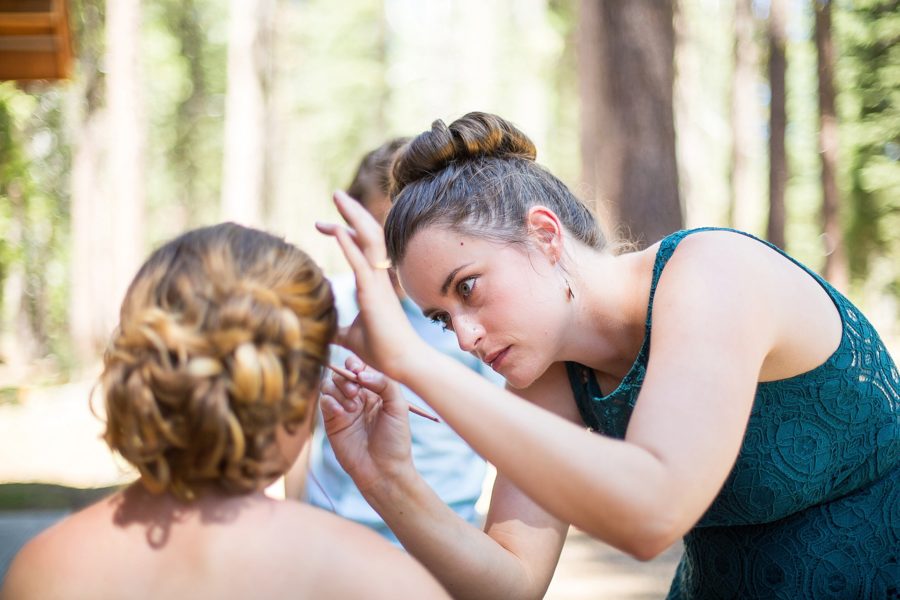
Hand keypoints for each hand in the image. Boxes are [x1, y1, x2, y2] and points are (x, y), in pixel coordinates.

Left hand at [316, 191, 425, 377]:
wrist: (402, 363)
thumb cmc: (380, 349)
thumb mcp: (349, 335)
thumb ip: (336, 327)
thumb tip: (319, 328)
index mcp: (373, 282)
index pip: (361, 246)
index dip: (344, 231)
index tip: (324, 224)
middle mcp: (378, 277)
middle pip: (367, 234)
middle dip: (350, 213)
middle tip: (335, 195)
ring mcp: (378, 283)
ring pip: (369, 240)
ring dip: (352, 216)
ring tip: (338, 196)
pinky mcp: (374, 294)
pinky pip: (361, 264)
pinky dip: (348, 245)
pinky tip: (336, 229)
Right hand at [319, 355, 415, 493]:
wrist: (383, 470)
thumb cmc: (395, 439)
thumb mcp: (398, 407)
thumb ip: (385, 383)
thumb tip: (361, 373)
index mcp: (376, 390)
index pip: (361, 367)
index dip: (356, 364)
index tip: (358, 369)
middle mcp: (358, 397)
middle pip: (342, 373)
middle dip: (346, 376)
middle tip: (355, 390)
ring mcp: (344, 408)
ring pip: (330, 385)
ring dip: (338, 389)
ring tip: (352, 405)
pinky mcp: (332, 421)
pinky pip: (324, 402)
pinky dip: (329, 402)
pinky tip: (342, 412)